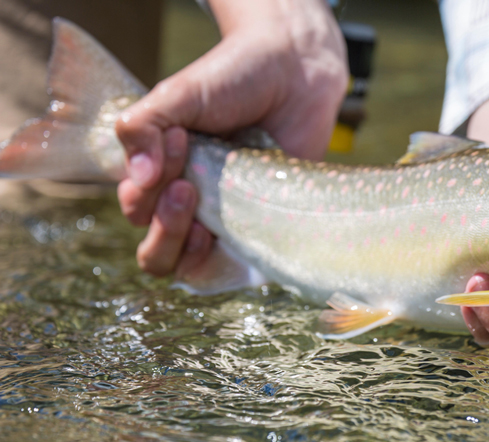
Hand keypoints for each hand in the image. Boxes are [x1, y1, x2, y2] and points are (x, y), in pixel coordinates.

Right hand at [115, 0, 347, 276]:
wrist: (295, 70)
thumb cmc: (233, 78)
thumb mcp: (178, 95)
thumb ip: (142, 128)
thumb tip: (139, 178)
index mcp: (162, 175)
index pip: (136, 209)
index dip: (144, 189)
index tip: (178, 140)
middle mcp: (191, 203)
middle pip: (157, 253)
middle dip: (163, 225)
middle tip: (187, 187)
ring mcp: (227, 218)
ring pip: (190, 267)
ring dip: (185, 245)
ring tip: (201, 211)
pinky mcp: (262, 227)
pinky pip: (239, 264)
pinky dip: (228, 258)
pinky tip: (231, 231)